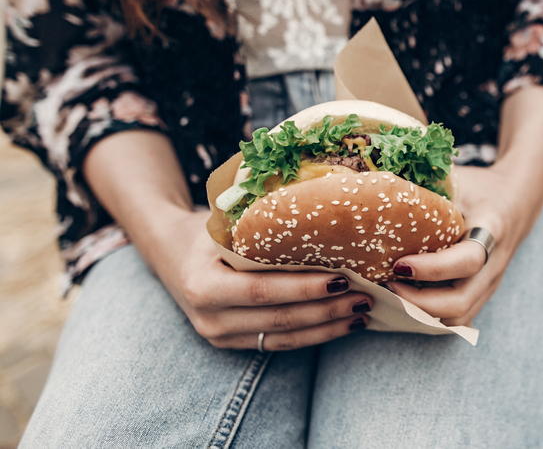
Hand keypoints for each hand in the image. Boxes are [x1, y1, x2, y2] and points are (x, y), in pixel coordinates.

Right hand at [155, 209, 374, 350]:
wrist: (171, 253)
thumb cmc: (205, 229)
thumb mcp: (223, 221)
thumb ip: (260, 223)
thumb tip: (322, 203)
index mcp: (204, 285)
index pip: (264, 290)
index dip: (306, 289)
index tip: (344, 279)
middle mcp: (210, 318)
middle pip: (280, 319)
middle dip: (327, 310)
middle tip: (366, 296)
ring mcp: (220, 336)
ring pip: (284, 337)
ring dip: (328, 328)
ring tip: (363, 313)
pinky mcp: (233, 343)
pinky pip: (280, 343)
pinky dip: (315, 334)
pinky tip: (343, 324)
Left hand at [384, 164, 536, 325]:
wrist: (516, 204)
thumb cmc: (480, 189)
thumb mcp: (458, 182)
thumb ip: (426, 191)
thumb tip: (374, 191)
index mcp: (492, 231)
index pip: (467, 261)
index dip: (432, 269)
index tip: (398, 265)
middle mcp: (494, 265)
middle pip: (461, 302)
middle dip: (418, 302)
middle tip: (386, 285)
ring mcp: (490, 285)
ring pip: (457, 317)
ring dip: (421, 314)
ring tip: (390, 294)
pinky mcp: (481, 295)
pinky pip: (455, 317)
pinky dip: (428, 316)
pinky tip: (403, 302)